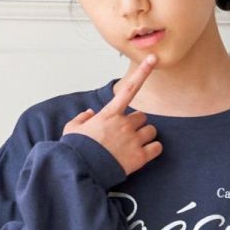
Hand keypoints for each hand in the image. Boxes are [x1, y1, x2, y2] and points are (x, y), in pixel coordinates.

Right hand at [62, 53, 162, 176]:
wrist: (81, 171)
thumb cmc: (76, 150)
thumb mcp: (72, 129)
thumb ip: (82, 118)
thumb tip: (90, 114)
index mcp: (109, 114)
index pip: (130, 88)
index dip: (143, 71)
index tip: (153, 59)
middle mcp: (124, 124)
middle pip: (142, 117)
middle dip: (136, 124)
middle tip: (125, 135)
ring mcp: (133, 140)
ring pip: (150, 130)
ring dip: (145, 136)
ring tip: (132, 146)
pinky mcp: (140, 157)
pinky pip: (157, 147)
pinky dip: (153, 149)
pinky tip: (143, 154)